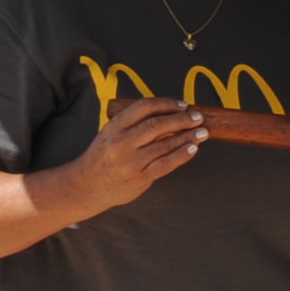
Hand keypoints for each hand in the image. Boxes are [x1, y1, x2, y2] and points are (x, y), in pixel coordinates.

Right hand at [72, 97, 205, 210]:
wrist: (86, 186)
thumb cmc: (103, 157)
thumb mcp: (111, 134)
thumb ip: (135, 125)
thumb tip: (172, 116)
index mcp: (114, 126)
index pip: (144, 107)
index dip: (167, 104)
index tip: (183, 105)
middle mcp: (122, 142)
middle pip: (158, 125)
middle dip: (182, 119)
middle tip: (198, 117)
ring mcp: (131, 161)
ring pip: (165, 144)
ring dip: (188, 136)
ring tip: (202, 132)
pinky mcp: (140, 177)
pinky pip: (166, 164)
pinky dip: (182, 155)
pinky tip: (193, 148)